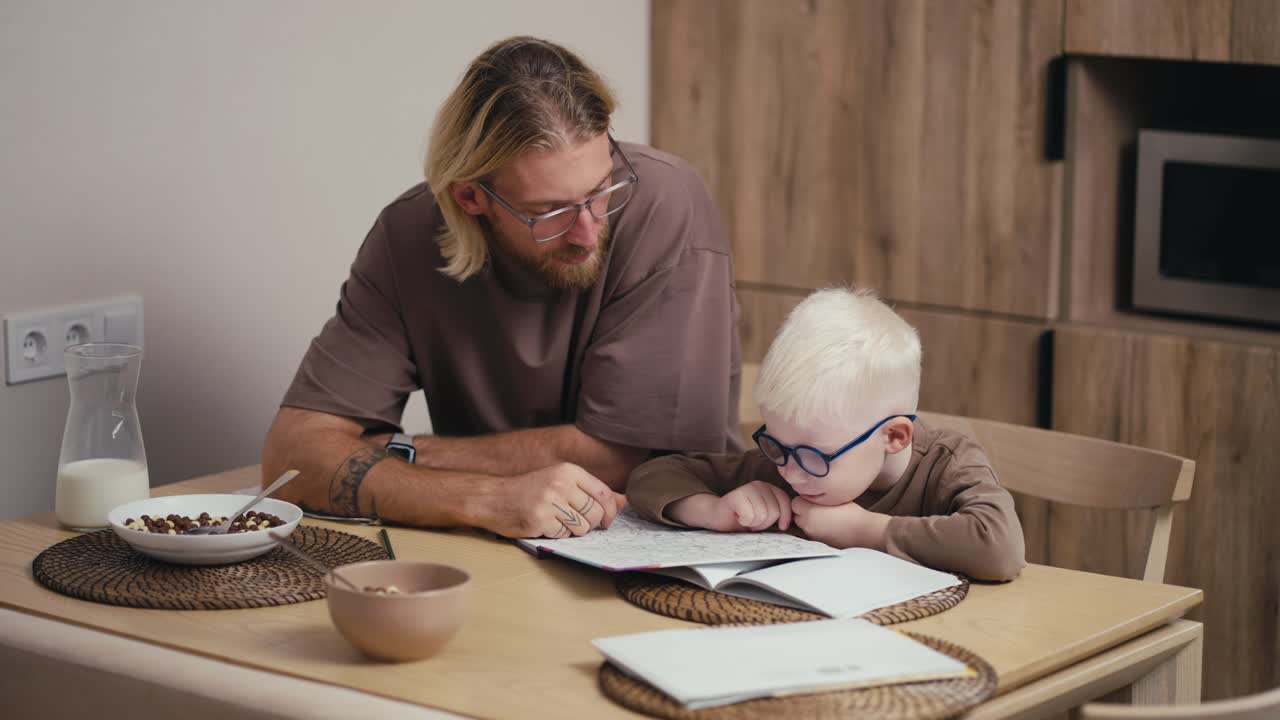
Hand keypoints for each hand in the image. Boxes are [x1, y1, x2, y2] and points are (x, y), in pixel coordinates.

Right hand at [477, 462, 623, 538]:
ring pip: (582, 527)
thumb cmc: (530, 491)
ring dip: (574, 531)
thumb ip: (592, 491)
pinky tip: (546, 526)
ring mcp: (550, 502)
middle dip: (591, 525)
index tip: (605, 521)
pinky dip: (558, 536)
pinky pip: (564, 536)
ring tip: (559, 522)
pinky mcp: (540, 520)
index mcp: (569, 471)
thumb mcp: (562, 482)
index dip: (610, 512)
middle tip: (576, 523)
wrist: (494, 497)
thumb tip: (623, 502)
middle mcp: (561, 484)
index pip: (603, 494)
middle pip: (596, 513)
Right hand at [671, 481, 791, 531]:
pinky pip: (750, 516)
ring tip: (745, 519)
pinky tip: (738, 517)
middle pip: (774, 512)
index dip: (785, 517)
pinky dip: (743, 522)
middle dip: (764, 523)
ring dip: (753, 524)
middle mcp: (759, 485)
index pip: (786, 502)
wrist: (716, 515)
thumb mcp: (764, 514)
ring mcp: (748, 489)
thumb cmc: (741, 516)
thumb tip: (796, 519)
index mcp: (768, 488)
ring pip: (762, 516)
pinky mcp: (737, 496)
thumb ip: (777, 512)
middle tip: (753, 522)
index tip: (782, 526)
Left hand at [791, 497, 888, 548]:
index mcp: (808, 510)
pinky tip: (829, 526)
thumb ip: (818, 496)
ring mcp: (811, 535)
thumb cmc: (851, 512)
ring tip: (825, 517)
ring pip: (803, 524)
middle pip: (797, 514)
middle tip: (819, 508)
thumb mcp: (833, 497)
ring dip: (809, 520)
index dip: (804, 500)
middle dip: (804, 511)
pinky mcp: (818, 543)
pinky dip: (816, 529)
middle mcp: (806, 524)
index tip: (814, 499)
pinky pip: (811, 533)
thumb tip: (810, 495)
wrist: (863, 532)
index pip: (795, 502)